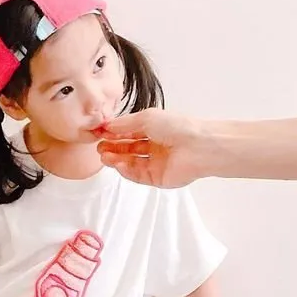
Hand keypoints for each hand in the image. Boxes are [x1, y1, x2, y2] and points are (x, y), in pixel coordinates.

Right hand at [93, 109, 216, 186]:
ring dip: (116, 159)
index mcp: (155, 130)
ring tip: (104, 155)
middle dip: (112, 147)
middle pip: (128, 149)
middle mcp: (155, 146)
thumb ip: (124, 124)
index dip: (114, 133)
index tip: (99, 133)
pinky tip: (117, 164)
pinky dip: (126, 170)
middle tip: (99, 147)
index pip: (129, 132)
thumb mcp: (146, 118)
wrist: (197, 147)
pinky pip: (137, 175)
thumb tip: (107, 125)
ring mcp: (156, 163)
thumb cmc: (178, 128)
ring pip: (131, 163)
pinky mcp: (157, 178)